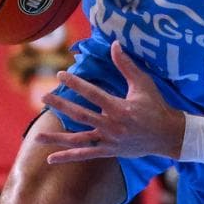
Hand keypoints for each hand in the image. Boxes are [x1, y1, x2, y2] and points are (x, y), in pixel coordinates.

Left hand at [35, 41, 183, 163]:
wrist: (167, 135)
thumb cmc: (156, 106)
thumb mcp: (143, 84)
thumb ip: (126, 65)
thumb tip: (115, 45)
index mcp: (119, 107)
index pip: (92, 93)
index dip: (76, 84)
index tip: (61, 74)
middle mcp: (111, 125)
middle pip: (80, 115)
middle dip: (61, 105)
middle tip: (44, 96)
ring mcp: (108, 140)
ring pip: (78, 139)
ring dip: (57, 137)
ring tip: (37, 136)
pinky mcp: (109, 151)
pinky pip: (85, 155)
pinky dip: (68, 157)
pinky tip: (50, 159)